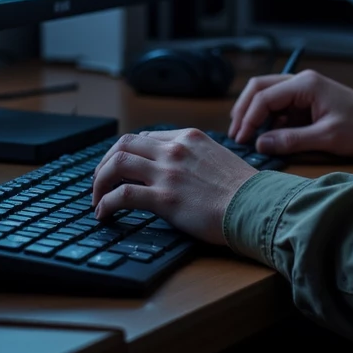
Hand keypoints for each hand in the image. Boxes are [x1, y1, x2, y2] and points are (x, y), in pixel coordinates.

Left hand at [90, 128, 255, 245]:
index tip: (120, 169)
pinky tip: (103, 214)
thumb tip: (179, 170)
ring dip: (99, 181)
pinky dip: (105, 203)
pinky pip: (121, 195)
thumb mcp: (217, 158)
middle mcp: (175, 149)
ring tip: (96, 198)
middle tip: (99, 181)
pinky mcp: (165, 198)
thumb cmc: (243, 190)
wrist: (256, 205)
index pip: (145, 137)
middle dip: (105, 163)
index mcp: (189, 137)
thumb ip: (195, 157)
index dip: (127, 153)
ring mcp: (168, 172)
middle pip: (123, 144)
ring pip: (116, 163)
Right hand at [228, 69, 352, 158]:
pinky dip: (267, 119)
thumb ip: (292, 140)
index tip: (241, 139)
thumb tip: (261, 144)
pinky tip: (265, 136)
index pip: (265, 96)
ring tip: (245, 137)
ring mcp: (302, 89)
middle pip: (259, 87)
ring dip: (254, 113)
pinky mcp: (305, 100)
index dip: (248, 118)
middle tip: (235, 134)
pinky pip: (278, 106)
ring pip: (266, 94)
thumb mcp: (326, 137)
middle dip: (244, 110)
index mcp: (305, 85)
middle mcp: (300, 81)